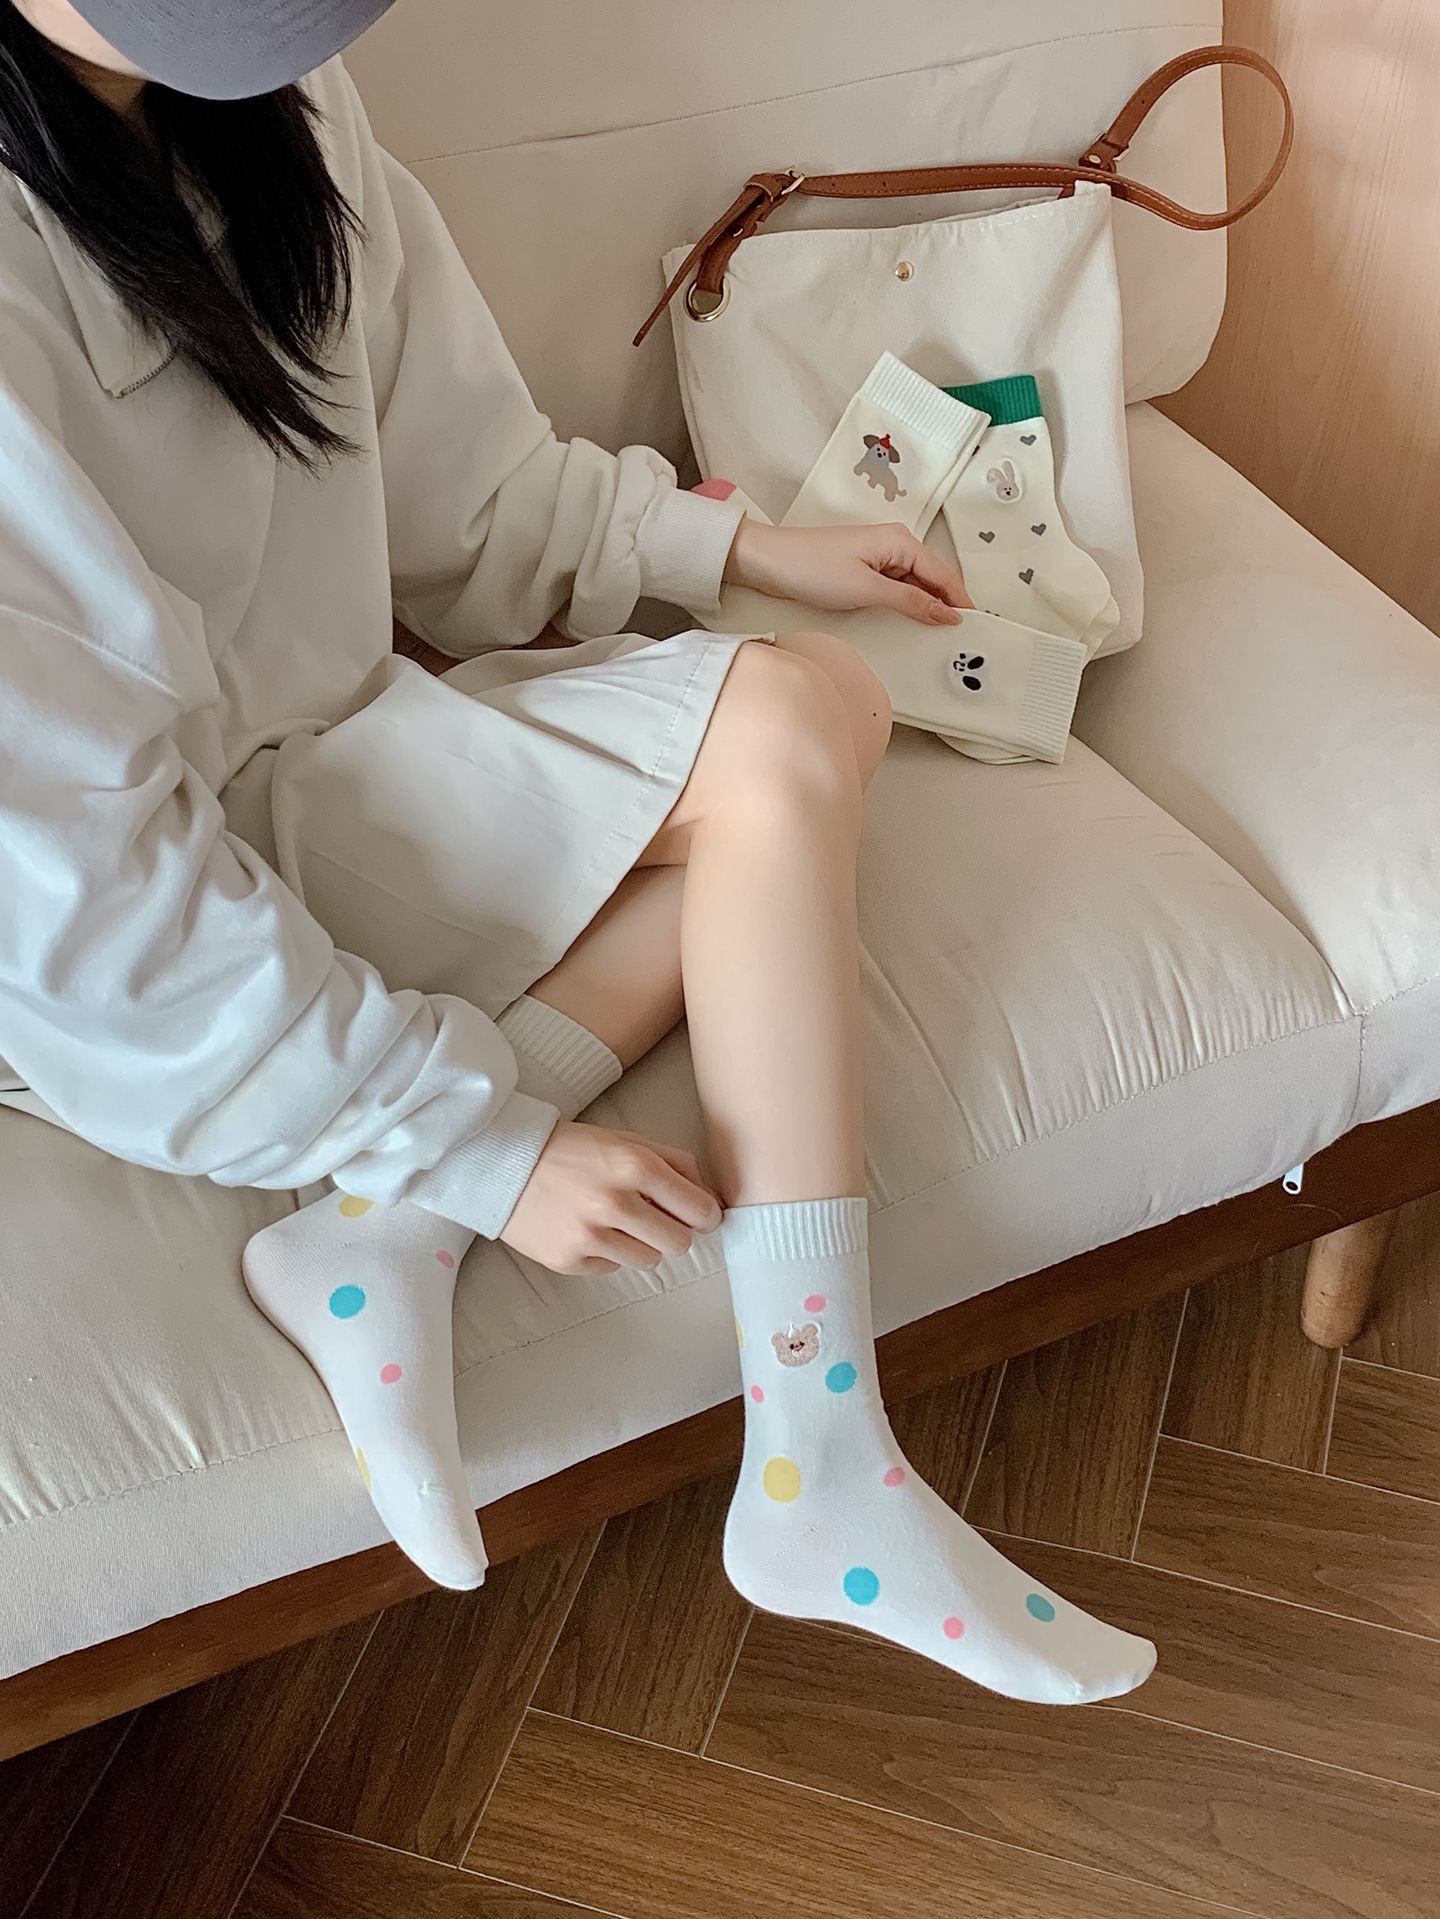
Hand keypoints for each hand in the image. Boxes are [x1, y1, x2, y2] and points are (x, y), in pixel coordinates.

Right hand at [501, 1121, 721, 1275]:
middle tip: (658, 1220)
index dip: (706, 1215)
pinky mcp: (568, 1260)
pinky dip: (607, 1253)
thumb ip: (673, 1161)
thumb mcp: (625, 1139)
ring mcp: (589, 1236)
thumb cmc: (571, 1149)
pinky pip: (612, 1268)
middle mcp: (614, 1202)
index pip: (699, 1209)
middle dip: (675, 1232)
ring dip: (642, 1245)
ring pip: (649, 1261)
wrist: (501, 1162)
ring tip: (618, 1224)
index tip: (701, 1216)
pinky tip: (586, 1229)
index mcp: (634, 1165)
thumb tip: (707, 1196)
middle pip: (680, 1243)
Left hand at [724, 519, 973, 626]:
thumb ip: (910, 602)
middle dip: (946, 605)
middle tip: (960, 638)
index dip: (960, 600)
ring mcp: (879, 558)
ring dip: (926, 607)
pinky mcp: (865, 571)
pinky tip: (910, 625)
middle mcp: (895, 545)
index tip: (976, 626)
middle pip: (933, 579)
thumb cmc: (813, 568)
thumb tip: (945, 613)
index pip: (943, 574)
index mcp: (901, 541)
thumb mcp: (867, 589)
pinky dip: (905, 606)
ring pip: (915, 586)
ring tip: (938, 637)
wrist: (769, 562)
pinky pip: (896, 589)